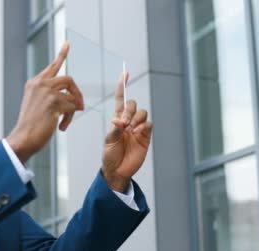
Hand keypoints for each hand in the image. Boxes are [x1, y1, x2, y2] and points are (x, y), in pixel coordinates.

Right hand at [6, 43, 83, 163]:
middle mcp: (39, 83)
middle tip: (80, 107)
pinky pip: (72, 106)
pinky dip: (69, 118)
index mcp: (34, 83)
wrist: (23, 138)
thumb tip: (75, 100)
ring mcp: (46, 91)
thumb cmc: (31, 127)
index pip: (52, 66)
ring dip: (73, 109)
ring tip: (65, 122)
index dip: (62, 55)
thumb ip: (52, 97)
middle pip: (68, 79)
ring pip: (71, 95)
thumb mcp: (39, 106)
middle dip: (77, 93)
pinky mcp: (53, 101)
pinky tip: (61, 127)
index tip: (67, 43)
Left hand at [102, 72, 152, 191]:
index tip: (125, 72)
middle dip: (129, 110)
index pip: (120, 99)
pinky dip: (144, 125)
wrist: (118, 170)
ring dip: (137, 118)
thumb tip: (120, 120)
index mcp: (117, 119)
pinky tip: (138, 132)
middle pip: (133, 104)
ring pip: (142, 113)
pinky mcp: (146, 136)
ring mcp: (138, 128)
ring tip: (131, 129)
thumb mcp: (109, 141)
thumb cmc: (110, 155)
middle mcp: (128, 121)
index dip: (122, 86)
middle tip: (124, 122)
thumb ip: (115, 129)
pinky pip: (149, 124)